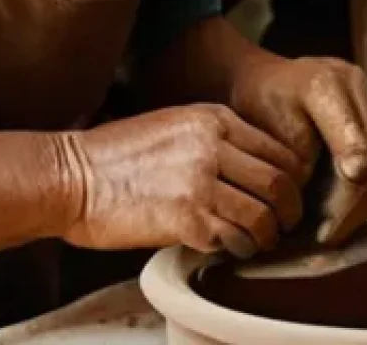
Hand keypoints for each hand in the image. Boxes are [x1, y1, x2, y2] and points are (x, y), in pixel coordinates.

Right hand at [59, 104, 305, 258]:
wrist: (73, 175)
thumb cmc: (118, 152)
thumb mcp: (174, 123)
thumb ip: (216, 137)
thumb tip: (255, 166)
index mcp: (214, 118)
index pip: (278, 150)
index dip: (293, 179)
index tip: (288, 195)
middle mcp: (213, 145)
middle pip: (280, 183)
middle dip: (290, 210)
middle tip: (285, 224)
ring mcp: (201, 182)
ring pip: (263, 216)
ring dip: (266, 235)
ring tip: (257, 241)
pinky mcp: (186, 219)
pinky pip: (234, 239)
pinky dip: (238, 249)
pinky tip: (228, 248)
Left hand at [228, 55, 366, 245]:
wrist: (264, 78)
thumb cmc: (258, 104)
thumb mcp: (266, 125)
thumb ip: (300, 154)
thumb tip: (327, 191)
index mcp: (324, 83)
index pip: (350, 140)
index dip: (347, 187)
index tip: (331, 224)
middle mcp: (354, 85)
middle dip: (352, 204)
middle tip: (328, 238)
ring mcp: (366, 97)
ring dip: (359, 201)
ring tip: (334, 232)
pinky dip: (360, 187)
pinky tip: (342, 213)